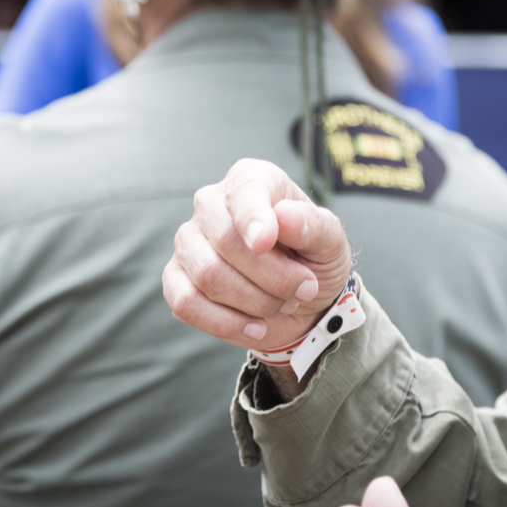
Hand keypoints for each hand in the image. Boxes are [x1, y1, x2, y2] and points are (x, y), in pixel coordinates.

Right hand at [163, 159, 350, 391]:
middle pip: (226, 241)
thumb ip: (312, 225)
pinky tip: (256, 326)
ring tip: (283, 303)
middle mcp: (211, 204)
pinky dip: (226, 322)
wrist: (302, 302)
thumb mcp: (330, 241)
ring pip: (208, 275)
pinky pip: (186, 303)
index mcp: (251, 180)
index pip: (244, 193)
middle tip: (304, 289)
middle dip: (273, 277)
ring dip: (256, 301)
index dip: (253, 219)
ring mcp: (188, 241)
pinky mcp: (175, 278)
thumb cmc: (314, 259)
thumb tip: (284, 216)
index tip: (265, 243)